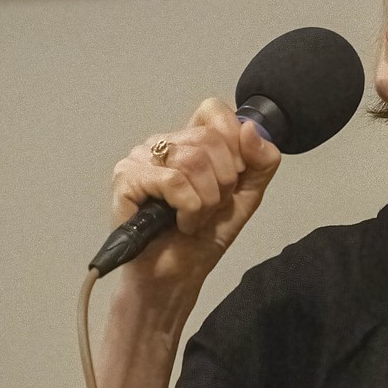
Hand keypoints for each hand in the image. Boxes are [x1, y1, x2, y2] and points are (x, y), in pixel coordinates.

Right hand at [110, 98, 280, 284]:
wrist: (177, 277)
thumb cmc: (202, 237)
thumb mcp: (246, 196)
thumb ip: (261, 161)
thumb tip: (251, 128)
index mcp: (188, 140)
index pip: (213, 110)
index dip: (234, 142)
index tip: (234, 177)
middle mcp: (162, 143)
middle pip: (210, 139)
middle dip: (224, 183)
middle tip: (210, 207)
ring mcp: (140, 158)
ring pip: (194, 160)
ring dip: (206, 201)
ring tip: (193, 218)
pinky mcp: (126, 179)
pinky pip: (174, 181)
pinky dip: (188, 209)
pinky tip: (179, 223)